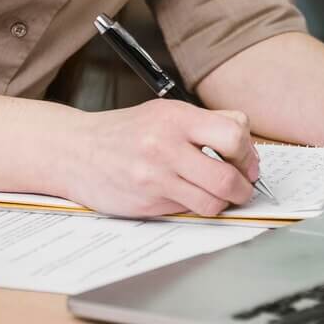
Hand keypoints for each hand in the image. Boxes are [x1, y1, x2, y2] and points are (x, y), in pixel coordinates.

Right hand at [64, 100, 260, 216]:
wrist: (75, 150)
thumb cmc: (123, 132)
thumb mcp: (163, 113)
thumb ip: (203, 123)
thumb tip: (244, 142)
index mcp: (176, 116)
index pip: (234, 133)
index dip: (248, 153)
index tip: (246, 162)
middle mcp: (166, 144)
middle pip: (228, 176)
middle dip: (243, 187)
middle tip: (242, 187)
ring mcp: (155, 176)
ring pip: (212, 201)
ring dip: (223, 203)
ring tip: (218, 196)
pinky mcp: (147, 202)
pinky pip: (188, 210)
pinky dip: (195, 207)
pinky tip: (187, 196)